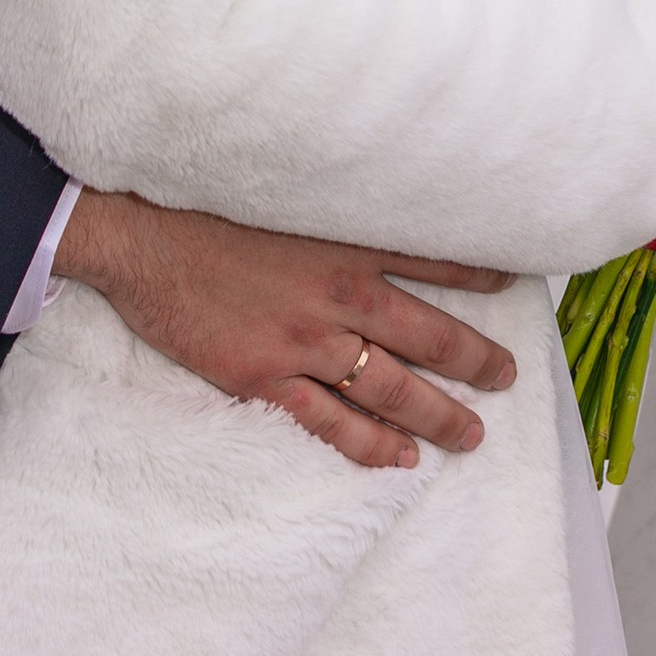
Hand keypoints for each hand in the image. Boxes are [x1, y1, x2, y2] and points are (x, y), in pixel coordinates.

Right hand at [53, 186, 518, 470]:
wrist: (142, 236)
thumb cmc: (206, 207)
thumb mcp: (285, 196)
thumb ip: (335, 214)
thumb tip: (377, 218)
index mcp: (346, 243)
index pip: (434, 260)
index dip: (479, 275)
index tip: (513, 285)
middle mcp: (339, 295)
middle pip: (428, 336)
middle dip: (475, 361)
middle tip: (507, 378)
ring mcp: (305, 343)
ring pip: (392, 388)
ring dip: (439, 414)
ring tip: (472, 434)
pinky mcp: (266, 378)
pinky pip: (332, 423)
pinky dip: (372, 445)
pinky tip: (402, 459)